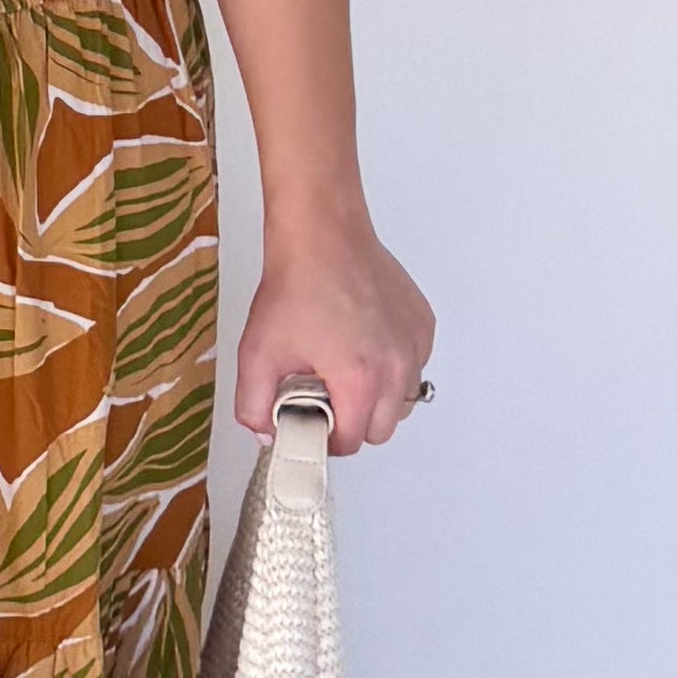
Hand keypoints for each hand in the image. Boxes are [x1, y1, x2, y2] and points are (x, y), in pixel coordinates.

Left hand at [233, 220, 434, 450]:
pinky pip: (413, 367)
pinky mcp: (423, 326)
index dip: (324, 438)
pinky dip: (393, 368)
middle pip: (382, 430)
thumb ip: (254, 407)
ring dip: (377, 399)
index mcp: (359, 380)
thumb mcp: (256, 354)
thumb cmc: (295, 287)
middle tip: (325, 396)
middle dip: (352, 423)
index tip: (310, 422)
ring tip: (345, 370)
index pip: (350, 442)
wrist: (322, 236)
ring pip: (403, 401)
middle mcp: (397, 366)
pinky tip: (362, 344)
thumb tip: (268, 434)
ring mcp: (414, 345)